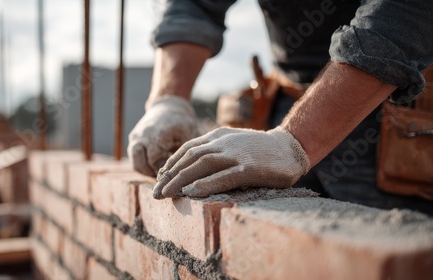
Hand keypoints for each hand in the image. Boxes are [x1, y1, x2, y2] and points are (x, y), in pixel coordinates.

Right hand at [128, 96, 199, 176]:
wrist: (168, 105)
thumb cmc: (182, 122)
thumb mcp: (190, 134)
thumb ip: (186, 153)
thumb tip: (186, 174)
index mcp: (159, 134)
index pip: (157, 161)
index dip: (164, 173)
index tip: (174, 180)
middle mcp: (144, 135)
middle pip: (144, 164)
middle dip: (156, 174)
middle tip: (168, 180)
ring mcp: (136, 137)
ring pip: (136, 164)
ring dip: (147, 172)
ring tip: (160, 175)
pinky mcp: (133, 138)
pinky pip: (134, 158)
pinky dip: (143, 166)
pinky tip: (155, 168)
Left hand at [153, 126, 310, 198]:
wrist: (291, 147)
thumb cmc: (260, 150)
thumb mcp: (233, 144)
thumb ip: (215, 151)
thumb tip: (193, 169)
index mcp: (217, 136)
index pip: (187, 149)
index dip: (171, 164)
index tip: (159, 178)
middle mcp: (223, 142)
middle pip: (189, 158)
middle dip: (169, 176)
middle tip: (155, 192)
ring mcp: (236, 154)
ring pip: (201, 165)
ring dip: (180, 180)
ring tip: (165, 194)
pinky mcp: (249, 168)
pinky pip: (223, 176)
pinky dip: (205, 184)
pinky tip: (191, 192)